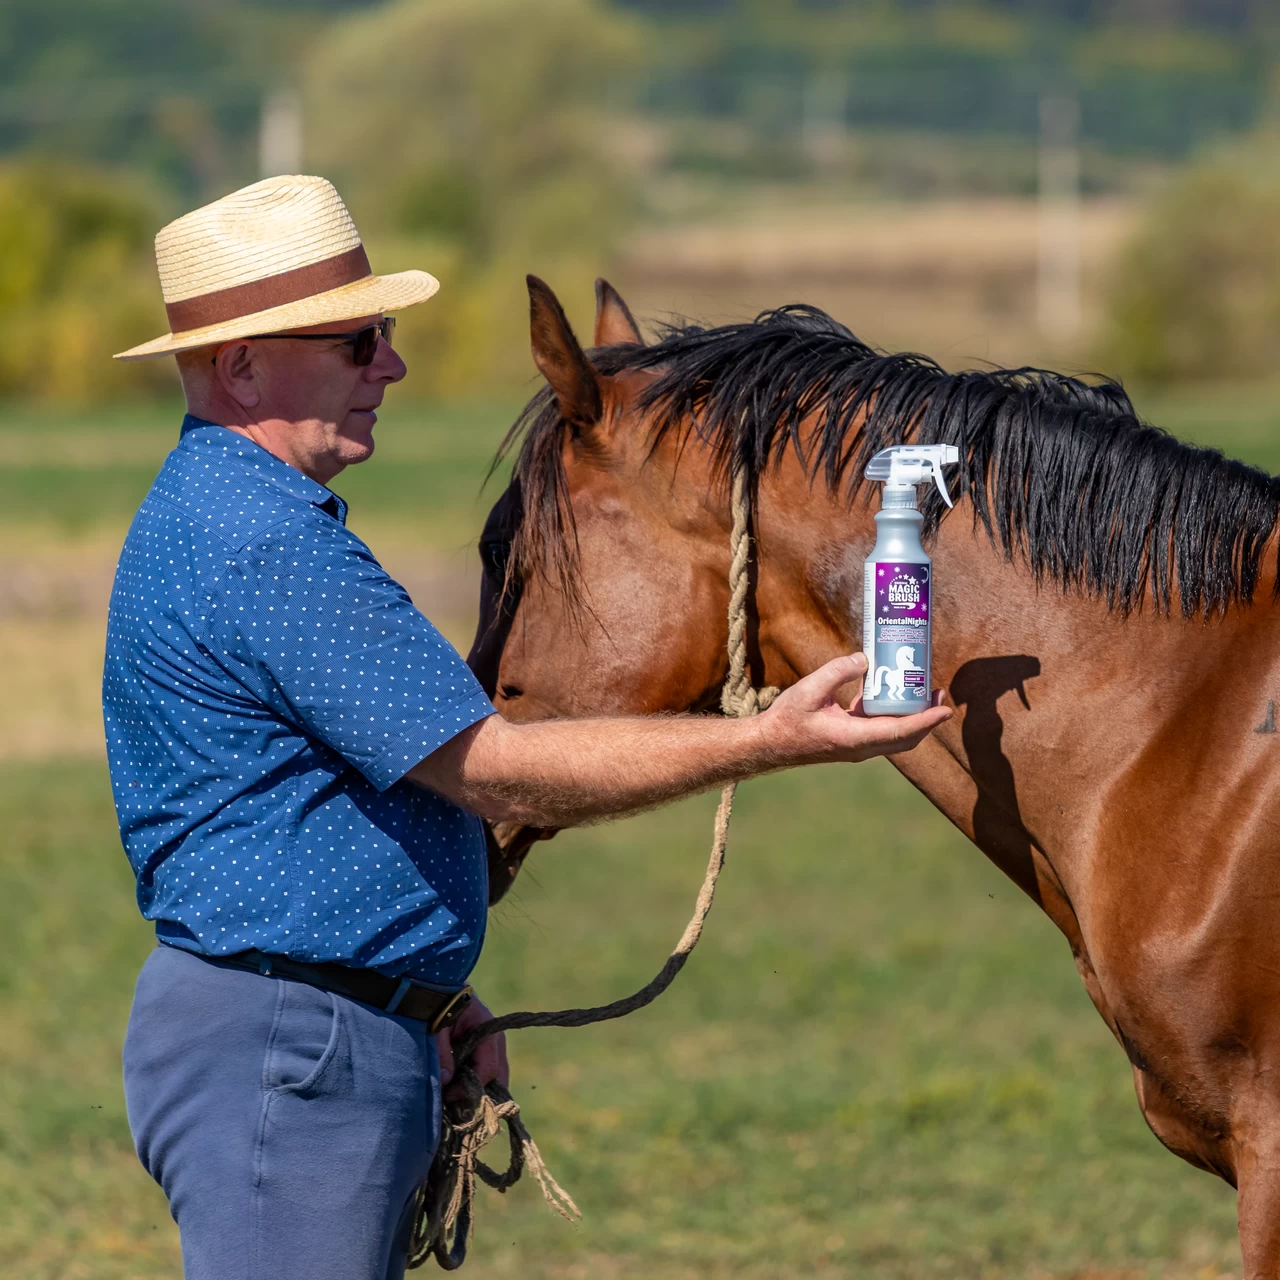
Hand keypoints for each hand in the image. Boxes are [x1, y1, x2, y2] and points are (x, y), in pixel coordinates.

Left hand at [436, 992, 508, 1102]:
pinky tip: (458, 1088)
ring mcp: (493, 1043)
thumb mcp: (437, 1028)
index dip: (469, 1089)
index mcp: (487, 1032)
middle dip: (480, 1095)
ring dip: (477, 1089)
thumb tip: (446, 1082)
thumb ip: (442, 1053)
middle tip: (457, 1106)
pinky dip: (475, 1082)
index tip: (448, 1096)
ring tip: (456, 1098)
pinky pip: (487, 1070)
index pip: (488, 1071)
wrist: (438, 985)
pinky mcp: (485, 1047)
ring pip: (495, 1076)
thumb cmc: (438, 1004)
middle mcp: (496, 1039)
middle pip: (499, 1077)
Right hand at [761, 653, 950, 765]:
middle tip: (940, 697)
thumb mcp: (809, 690)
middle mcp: (861, 747)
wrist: (769, 744)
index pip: (900, 731)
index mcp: (853, 738)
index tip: (945, 709)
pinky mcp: (851, 740)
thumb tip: (864, 659)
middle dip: (927, 719)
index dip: (926, 720)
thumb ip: (837, 671)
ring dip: (913, 718)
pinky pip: (881, 730)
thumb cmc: (786, 720)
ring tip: (924, 694)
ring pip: (896, 736)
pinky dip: (894, 715)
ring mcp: (857, 746)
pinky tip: (892, 693)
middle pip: (906, 738)